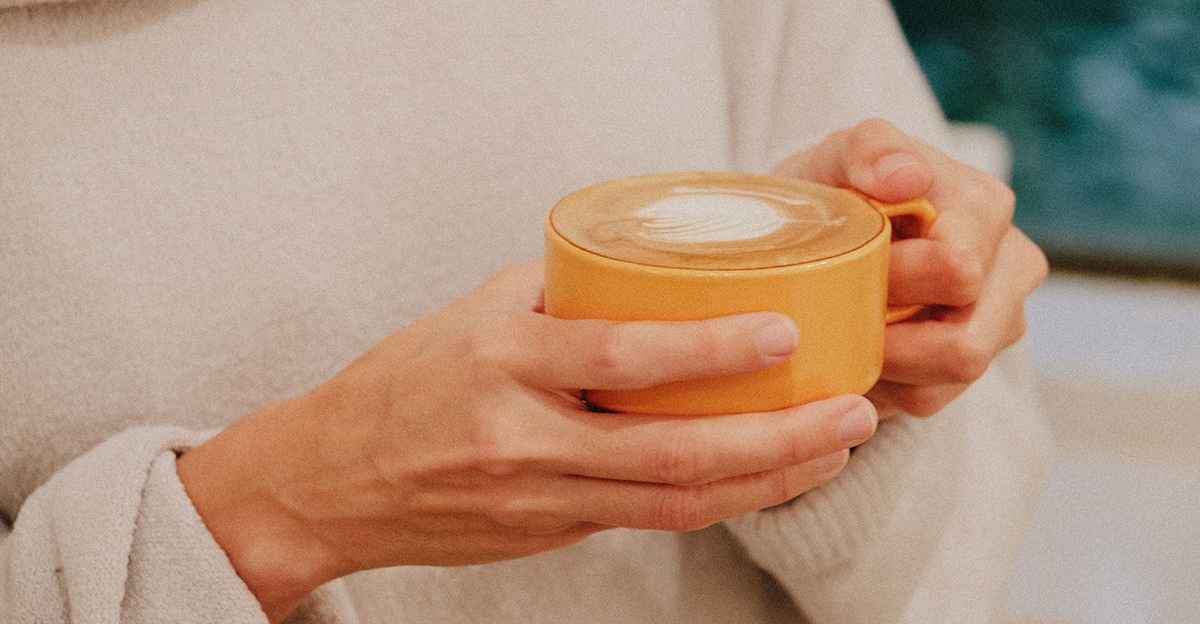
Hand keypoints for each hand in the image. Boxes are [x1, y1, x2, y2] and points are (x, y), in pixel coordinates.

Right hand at [176, 260, 877, 621]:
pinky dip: (720, 501)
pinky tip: (769, 478)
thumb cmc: (403, 382)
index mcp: (503, 365)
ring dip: (767, 480)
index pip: (619, 358)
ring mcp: (538, 499)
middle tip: (850, 412)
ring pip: (673, 503)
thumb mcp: (472, 314)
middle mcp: (524, 440)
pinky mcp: (549, 533)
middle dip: (777, 440)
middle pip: (670, 454)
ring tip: (834, 448)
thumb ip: (562, 295)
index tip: (784, 329)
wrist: (329, 479)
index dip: (709, 350)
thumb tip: (651, 268)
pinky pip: (648, 520)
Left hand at [772, 119, 1047, 417]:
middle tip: (840, 311)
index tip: (846, 267)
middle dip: (891, 337)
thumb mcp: (836, 157)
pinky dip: (885, 385)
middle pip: (966, 344)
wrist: (828, 227)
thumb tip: (908, 175)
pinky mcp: (975, 359)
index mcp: (983, 207)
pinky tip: (857, 354)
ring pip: (952, 378)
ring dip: (888, 367)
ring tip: (844, 335)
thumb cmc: (836, 189)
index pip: (957, 271)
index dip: (893, 282)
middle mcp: (1010, 264)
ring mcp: (1002, 317)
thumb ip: (869, 150)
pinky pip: (932, 398)